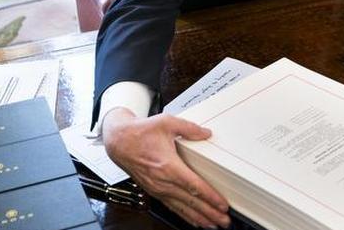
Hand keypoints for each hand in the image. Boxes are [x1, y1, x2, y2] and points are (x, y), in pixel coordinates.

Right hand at [102, 108, 230, 228]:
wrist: (119, 142)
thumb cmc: (140, 133)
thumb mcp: (166, 122)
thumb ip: (189, 128)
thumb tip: (206, 133)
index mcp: (168, 166)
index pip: (193, 186)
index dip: (210, 197)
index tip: (222, 205)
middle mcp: (162, 181)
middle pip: (190, 202)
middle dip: (209, 213)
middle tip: (224, 220)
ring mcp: (157, 189)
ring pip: (182, 208)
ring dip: (199, 218)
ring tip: (214, 225)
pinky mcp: (154, 191)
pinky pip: (172, 207)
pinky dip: (185, 216)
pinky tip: (194, 221)